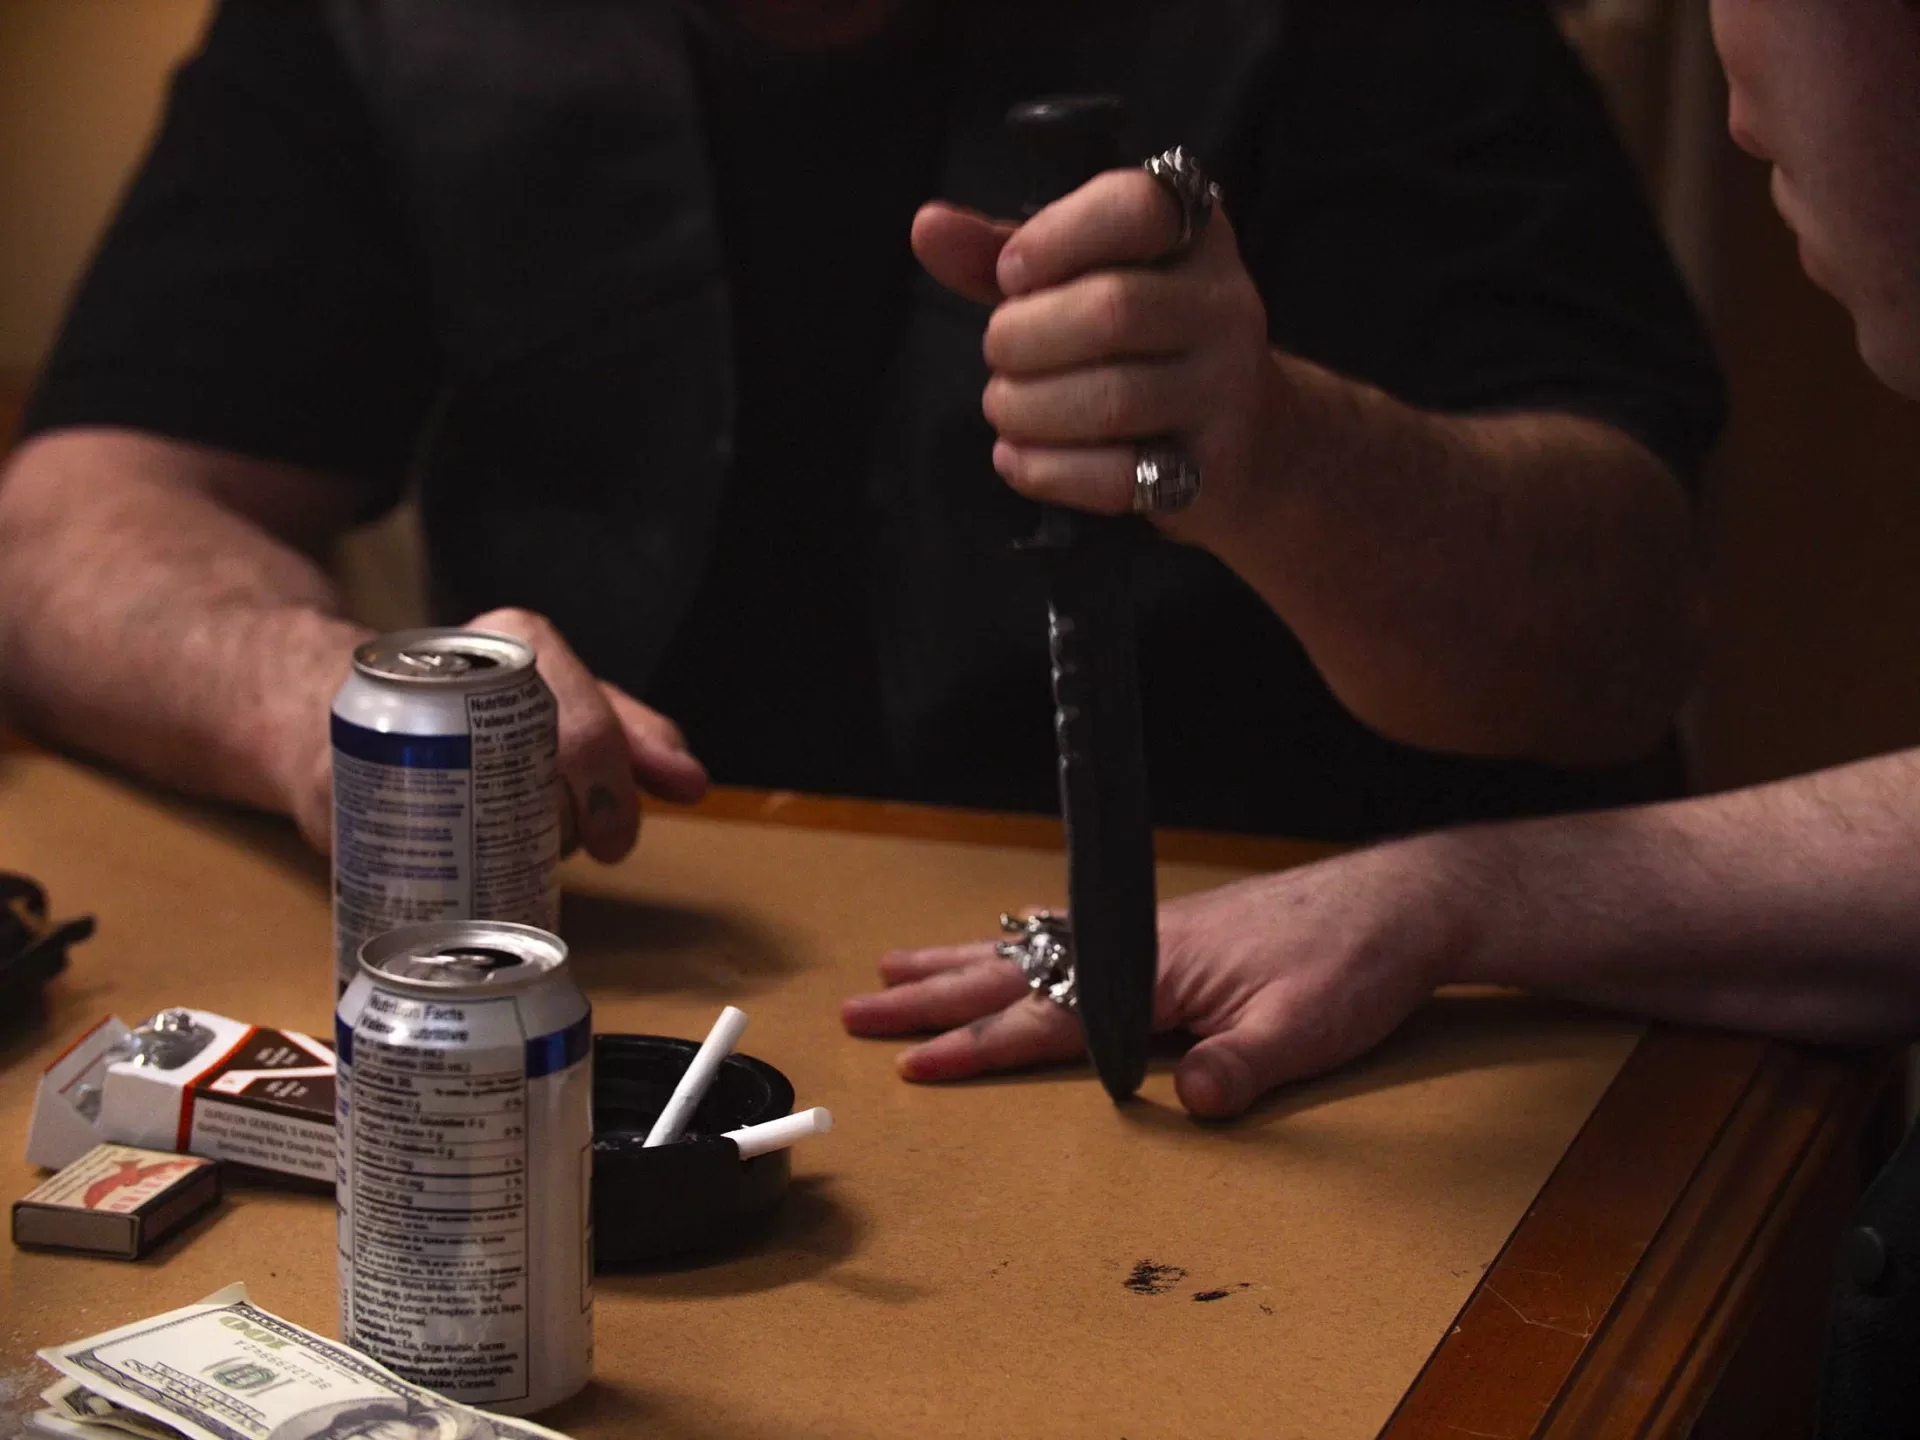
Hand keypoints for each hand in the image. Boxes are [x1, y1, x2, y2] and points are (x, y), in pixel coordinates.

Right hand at [291, 607, 707, 859]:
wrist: (319, 702)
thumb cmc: (461, 707)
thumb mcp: (560, 703)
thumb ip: (633, 736)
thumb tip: (691, 784)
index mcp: (512, 638)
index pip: (585, 727)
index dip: (610, 793)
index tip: (614, 842)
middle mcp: (451, 666)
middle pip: (537, 779)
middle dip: (559, 825)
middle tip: (558, 841)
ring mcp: (384, 724)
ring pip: (479, 819)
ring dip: (506, 849)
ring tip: (499, 833)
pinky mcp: (331, 785)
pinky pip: (405, 851)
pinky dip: (434, 874)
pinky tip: (443, 872)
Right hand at [841, 837, 1464, 1117]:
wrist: (1402, 902)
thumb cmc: (1354, 961)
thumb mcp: (1308, 1029)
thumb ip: (1242, 1067)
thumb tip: (1187, 1103)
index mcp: (1156, 968)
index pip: (1048, 1015)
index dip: (977, 1045)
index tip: (914, 1064)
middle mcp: (1140, 942)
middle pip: (1015, 972)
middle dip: (934, 995)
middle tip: (861, 1007)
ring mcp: (1152, 932)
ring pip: (1033, 947)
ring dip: (961, 960)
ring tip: (899, 966)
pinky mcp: (1175, 933)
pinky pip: (1069, 933)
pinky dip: (1021, 941)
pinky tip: (1008, 939)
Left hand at [911, 168, 1275, 543]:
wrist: (1251, 442)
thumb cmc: (1143, 344)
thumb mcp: (1081, 278)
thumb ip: (1006, 252)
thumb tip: (928, 226)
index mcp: (1192, 231)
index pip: (1133, 207)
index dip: (1053, 239)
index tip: (1010, 276)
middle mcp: (1224, 303)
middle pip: (1110, 312)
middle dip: (1021, 339)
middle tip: (999, 356)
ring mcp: (1226, 389)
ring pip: (1108, 401)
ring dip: (1025, 408)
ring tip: (1005, 407)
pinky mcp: (1213, 469)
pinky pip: (1116, 476)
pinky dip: (1045, 470)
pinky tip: (1016, 457)